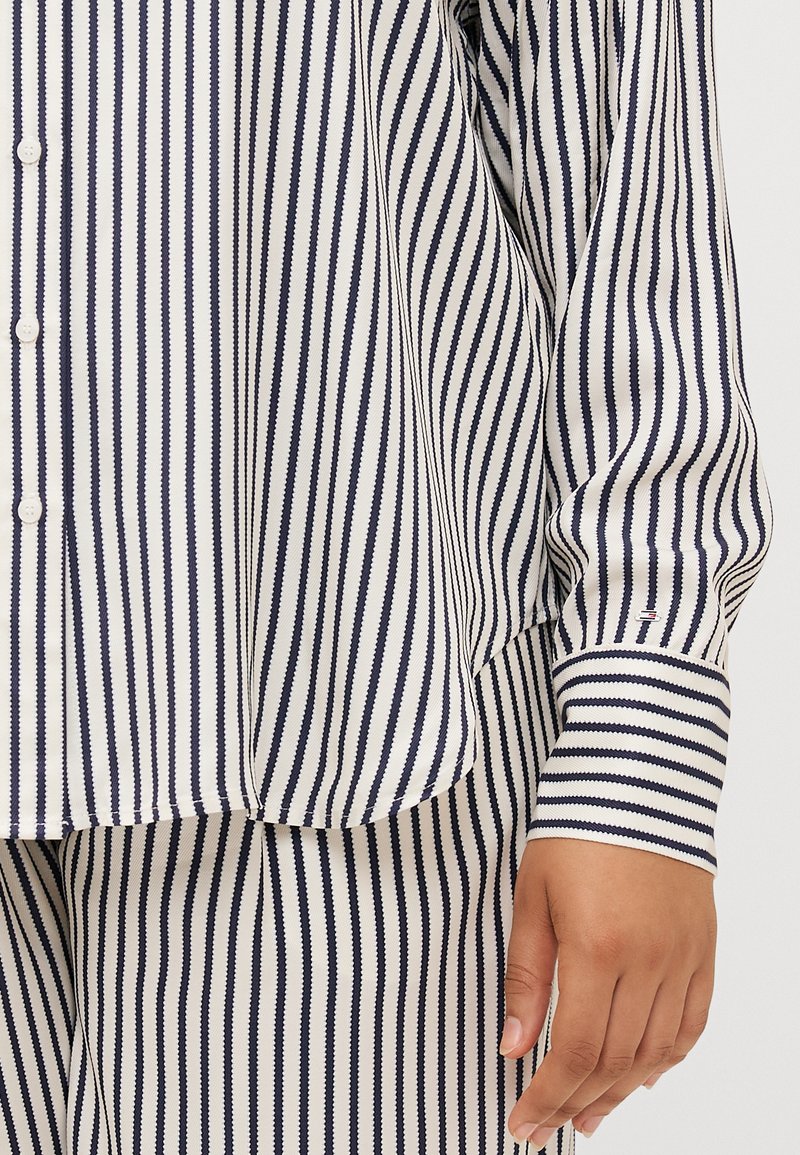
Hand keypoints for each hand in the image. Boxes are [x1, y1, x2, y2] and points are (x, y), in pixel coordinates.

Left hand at [500, 837, 716, 1145]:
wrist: (638, 779)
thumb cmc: (575, 828)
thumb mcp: (532, 896)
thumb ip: (526, 974)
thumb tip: (514, 1046)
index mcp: (596, 947)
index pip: (575, 1050)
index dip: (548, 1097)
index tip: (523, 1123)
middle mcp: (647, 961)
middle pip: (615, 1060)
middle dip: (577, 1103)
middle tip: (549, 1127)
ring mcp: (681, 956)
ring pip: (655, 1051)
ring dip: (621, 1092)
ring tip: (590, 1115)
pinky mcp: (702, 947)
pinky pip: (692, 1021)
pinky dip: (667, 1057)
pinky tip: (642, 1076)